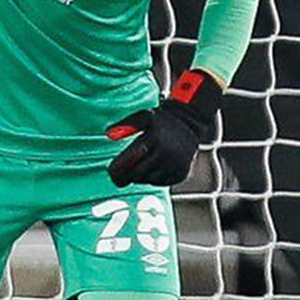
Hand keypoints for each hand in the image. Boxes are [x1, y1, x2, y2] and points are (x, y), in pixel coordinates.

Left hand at [105, 69, 223, 187]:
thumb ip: (125, 125)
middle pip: (137, 174)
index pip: (130, 161)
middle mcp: (166, 153)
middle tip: (120, 173)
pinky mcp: (180, 174)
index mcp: (154, 139)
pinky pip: (160, 182)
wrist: (191, 124)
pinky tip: (153, 167)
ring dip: (140, 176)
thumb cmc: (162, 121)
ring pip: (148, 180)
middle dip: (126, 175)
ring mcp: (175, 165)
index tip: (110, 171)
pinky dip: (153, 178)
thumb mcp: (143, 116)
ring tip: (141, 164)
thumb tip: (108, 135)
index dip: (118, 169)